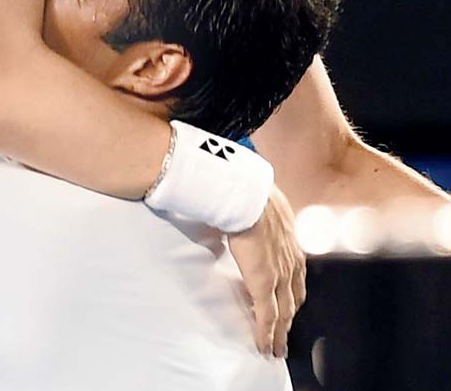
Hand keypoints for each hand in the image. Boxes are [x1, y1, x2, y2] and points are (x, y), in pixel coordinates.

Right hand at [227, 184, 305, 357]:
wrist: (249, 199)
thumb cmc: (253, 196)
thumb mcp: (267, 210)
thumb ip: (264, 221)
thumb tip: (249, 217)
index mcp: (292, 247)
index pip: (296, 280)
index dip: (293, 297)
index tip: (290, 308)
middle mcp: (292, 265)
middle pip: (293, 301)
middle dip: (289, 321)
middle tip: (284, 337)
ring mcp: (279, 277)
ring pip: (284, 314)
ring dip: (280, 334)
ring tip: (275, 349)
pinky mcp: (263, 285)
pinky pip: (266, 318)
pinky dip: (265, 335)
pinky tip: (263, 347)